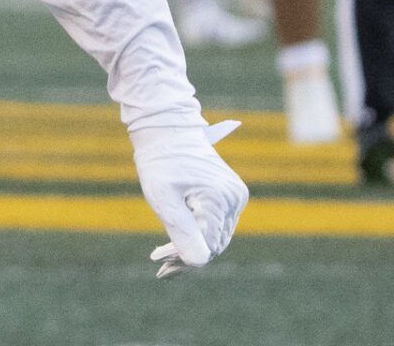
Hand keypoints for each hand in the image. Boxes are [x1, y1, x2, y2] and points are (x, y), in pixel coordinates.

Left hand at [132, 119, 247, 278]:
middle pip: (215, 243)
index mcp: (219, 199)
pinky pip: (219, 224)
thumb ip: (181, 231)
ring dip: (194, 247)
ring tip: (165, 256)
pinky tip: (179, 239)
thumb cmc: (160, 162)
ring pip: (218, 236)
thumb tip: (199, 263)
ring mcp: (236, 196)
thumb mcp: (162, 197)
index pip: (207, 246)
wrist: (168, 130)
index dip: (183, 259)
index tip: (159, 264)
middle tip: (160, 265)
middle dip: (188, 256)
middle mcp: (234, 199)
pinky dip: (201, 233)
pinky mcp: (232, 194)